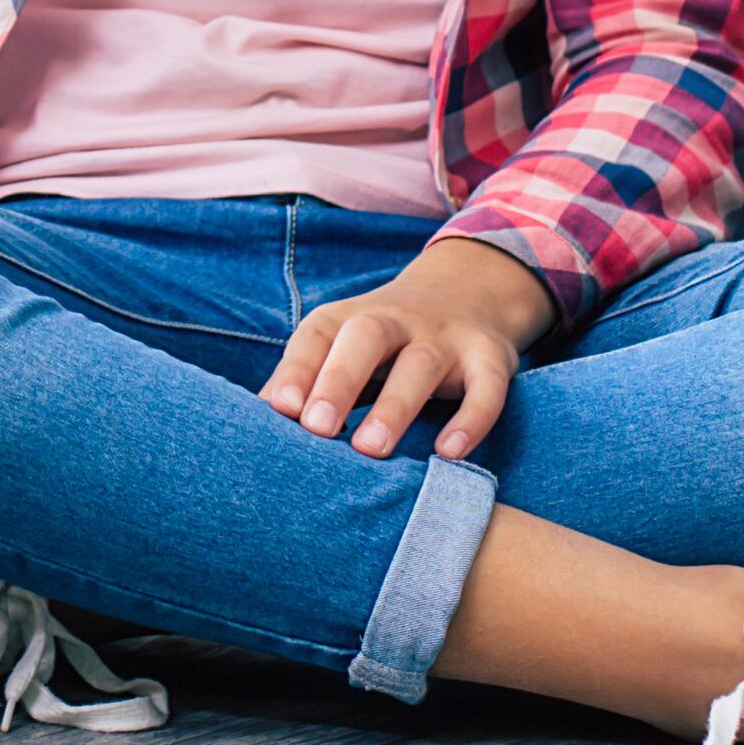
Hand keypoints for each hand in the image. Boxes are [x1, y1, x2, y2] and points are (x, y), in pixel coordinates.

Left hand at [265, 237, 556, 461]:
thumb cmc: (384, 340)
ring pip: (420, 364)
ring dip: (396, 406)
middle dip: (339, 379)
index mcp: (351, 318)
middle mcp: (397, 320)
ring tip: (372, 449)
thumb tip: (253, 419)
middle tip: (317, 428)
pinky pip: (486, 386)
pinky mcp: (490, 357)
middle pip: (366, 337)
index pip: (318, 334)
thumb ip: (302, 378)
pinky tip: (450, 453)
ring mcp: (446, 337)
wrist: (469, 291)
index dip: (297, 369)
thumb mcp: (342, 346)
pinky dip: (472, 419)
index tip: (279, 409)